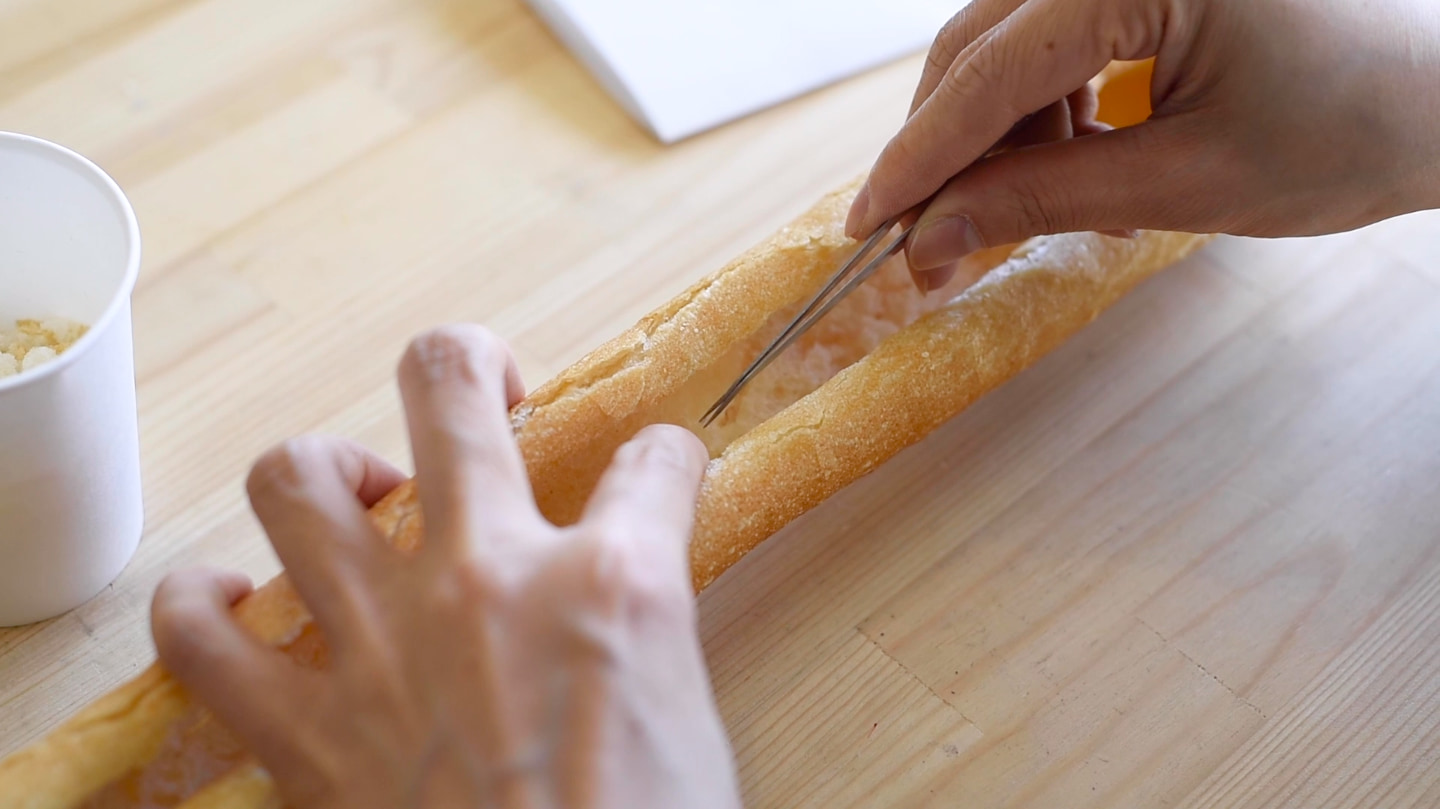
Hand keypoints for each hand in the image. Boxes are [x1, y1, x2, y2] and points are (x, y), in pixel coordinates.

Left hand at [150, 325, 740, 808]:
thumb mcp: (691, 728)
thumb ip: (646, 640)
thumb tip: (623, 614)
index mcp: (618, 586)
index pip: (654, 463)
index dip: (663, 461)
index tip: (656, 477)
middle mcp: (490, 582)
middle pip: (447, 386)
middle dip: (469, 363)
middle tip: (484, 392)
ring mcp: (381, 646)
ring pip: (298, 478)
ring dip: (328, 471)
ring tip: (362, 494)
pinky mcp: (303, 734)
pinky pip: (198, 634)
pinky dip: (202, 605)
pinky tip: (236, 603)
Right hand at [849, 0, 1439, 286]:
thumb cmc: (1351, 130)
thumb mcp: (1184, 183)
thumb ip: (1040, 201)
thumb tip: (931, 238)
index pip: (987, 71)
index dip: (918, 160)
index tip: (867, 230)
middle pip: (978, 43)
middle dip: (948, 150)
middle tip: (929, 246)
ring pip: (1005, 42)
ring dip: (996, 134)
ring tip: (1031, 209)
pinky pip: (1051, 35)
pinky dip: (1042, 107)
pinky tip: (1075, 160)